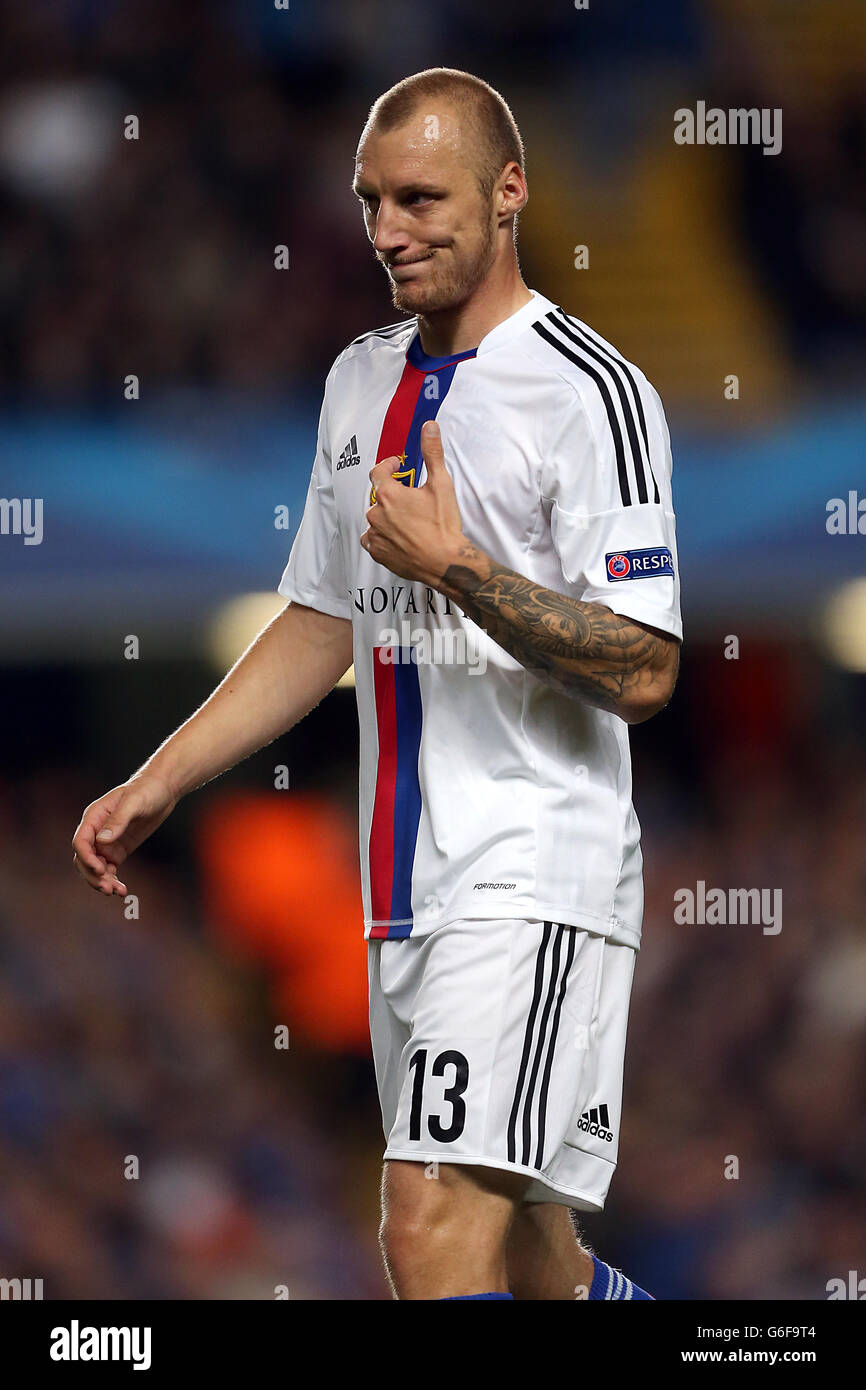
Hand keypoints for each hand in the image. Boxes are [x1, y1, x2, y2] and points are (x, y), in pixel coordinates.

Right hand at [71, 771, 177, 895]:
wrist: (162, 789)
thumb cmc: (146, 790)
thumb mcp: (134, 803)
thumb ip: (118, 821)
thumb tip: (102, 841)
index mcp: (94, 817)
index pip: (81, 842)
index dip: (86, 858)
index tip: (100, 870)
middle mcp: (96, 832)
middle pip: (84, 859)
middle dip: (93, 875)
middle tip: (108, 888)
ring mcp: (106, 842)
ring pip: (96, 868)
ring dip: (102, 882)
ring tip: (118, 892)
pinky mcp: (118, 850)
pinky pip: (110, 869)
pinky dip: (113, 880)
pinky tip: (122, 890)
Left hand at [360, 419, 464, 585]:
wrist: (445, 562)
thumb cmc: (443, 525)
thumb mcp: (441, 484)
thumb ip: (432, 453)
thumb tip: (429, 427)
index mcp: (388, 494)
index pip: (378, 471)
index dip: (388, 466)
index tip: (397, 467)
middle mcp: (376, 513)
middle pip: (379, 497)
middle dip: (392, 495)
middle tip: (411, 500)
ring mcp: (375, 534)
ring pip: (375, 519)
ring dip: (387, 516)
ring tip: (407, 521)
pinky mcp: (378, 553)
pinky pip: (372, 540)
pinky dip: (381, 536)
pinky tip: (397, 537)